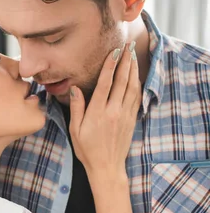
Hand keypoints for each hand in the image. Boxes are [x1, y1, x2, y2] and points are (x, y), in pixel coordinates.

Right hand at [69, 43, 140, 182]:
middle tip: (128, 46)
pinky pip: (136, 97)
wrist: (107, 167)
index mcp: (97, 113)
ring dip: (133, 69)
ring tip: (133, 55)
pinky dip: (137, 83)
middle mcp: (113, 111)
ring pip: (132, 87)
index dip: (110, 66)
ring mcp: (124, 115)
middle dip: (125, 62)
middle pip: (122, 81)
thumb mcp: (75, 130)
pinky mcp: (131, 119)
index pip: (105, 83)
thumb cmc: (87, 149)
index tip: (114, 51)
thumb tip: (75, 88)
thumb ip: (77, 107)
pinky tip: (136, 75)